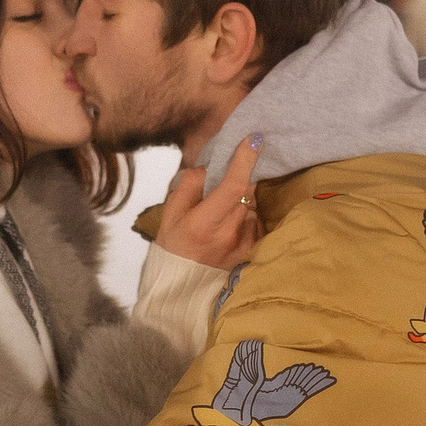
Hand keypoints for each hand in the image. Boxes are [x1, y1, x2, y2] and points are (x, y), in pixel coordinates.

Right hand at [156, 135, 263, 269]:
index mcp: (204, 222)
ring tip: (221, 212)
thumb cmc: (174, 244)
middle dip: (241, 178)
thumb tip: (209, 166)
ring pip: (251, 206)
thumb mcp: (170, 213)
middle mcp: (228, 234)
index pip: (233, 185)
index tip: (254, 140)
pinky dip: (245, 217)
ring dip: (241, 200)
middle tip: (228, 177)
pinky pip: (254, 222)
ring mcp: (243, 244)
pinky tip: (229, 227)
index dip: (245, 160)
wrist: (182, 286)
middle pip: (246, 192)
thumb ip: (190, 185)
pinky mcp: (252, 251)